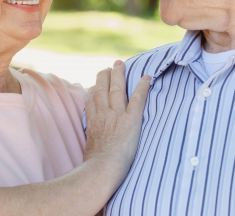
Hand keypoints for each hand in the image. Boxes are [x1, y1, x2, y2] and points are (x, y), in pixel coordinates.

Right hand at [83, 61, 150, 185]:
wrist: (102, 169)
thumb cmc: (94, 166)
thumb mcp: (88, 150)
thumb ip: (92, 141)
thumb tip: (93, 146)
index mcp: (92, 122)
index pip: (91, 100)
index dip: (94, 89)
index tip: (97, 84)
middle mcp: (103, 114)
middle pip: (102, 88)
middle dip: (105, 75)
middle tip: (110, 66)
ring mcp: (116, 115)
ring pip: (117, 89)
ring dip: (119, 74)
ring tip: (121, 64)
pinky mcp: (130, 120)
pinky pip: (137, 99)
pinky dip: (142, 87)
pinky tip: (146, 78)